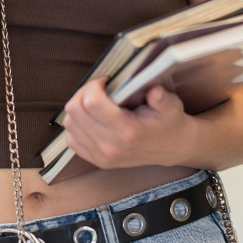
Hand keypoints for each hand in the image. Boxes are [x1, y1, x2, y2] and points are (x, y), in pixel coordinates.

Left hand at [61, 79, 193, 169]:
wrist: (172, 148)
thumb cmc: (169, 123)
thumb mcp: (172, 106)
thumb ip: (162, 98)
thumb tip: (154, 91)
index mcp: (128, 131)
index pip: (92, 103)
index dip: (93, 85)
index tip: (105, 81)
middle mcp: (111, 146)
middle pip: (75, 111)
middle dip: (83, 93)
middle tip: (97, 89)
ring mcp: (102, 156)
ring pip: (69, 124)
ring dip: (78, 107)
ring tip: (94, 102)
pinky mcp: (97, 161)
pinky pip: (71, 139)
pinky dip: (76, 125)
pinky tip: (90, 118)